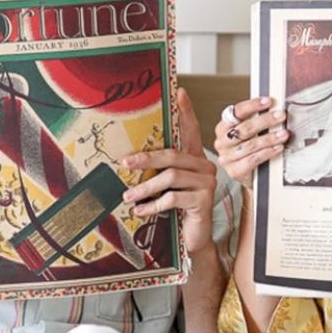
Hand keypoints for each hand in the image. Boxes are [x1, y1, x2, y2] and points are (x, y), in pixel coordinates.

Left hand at [121, 89, 218, 255]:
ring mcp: (207, 183)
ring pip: (171, 177)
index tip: (179, 92)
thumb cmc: (176, 211)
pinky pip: (174, 197)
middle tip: (124, 163)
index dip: (186, 111)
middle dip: (146, 158)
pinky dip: (154, 204)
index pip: (191, 130)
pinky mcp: (204, 200)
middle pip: (173, 155)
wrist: (192, 240)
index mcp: (195, 159)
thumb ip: (158, 171)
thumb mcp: (165, 187)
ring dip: (145, 187)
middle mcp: (204, 167)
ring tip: (128, 196)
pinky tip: (141, 210)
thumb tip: (129, 158)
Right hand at [212, 96, 289, 190]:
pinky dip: (267, 153)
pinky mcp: (234, 171)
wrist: (250, 175)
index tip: (268, 102)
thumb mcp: (250, 133)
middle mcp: (222, 141)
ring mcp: (226, 157)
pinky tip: (278, 148)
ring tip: (283, 134)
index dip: (252, 105)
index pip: (236, 112)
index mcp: (223, 127)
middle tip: (281, 116)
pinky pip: (253, 159)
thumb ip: (256, 120)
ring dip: (270, 138)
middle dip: (265, 121)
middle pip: (244, 129)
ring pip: (250, 145)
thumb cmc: (249, 150)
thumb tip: (274, 108)